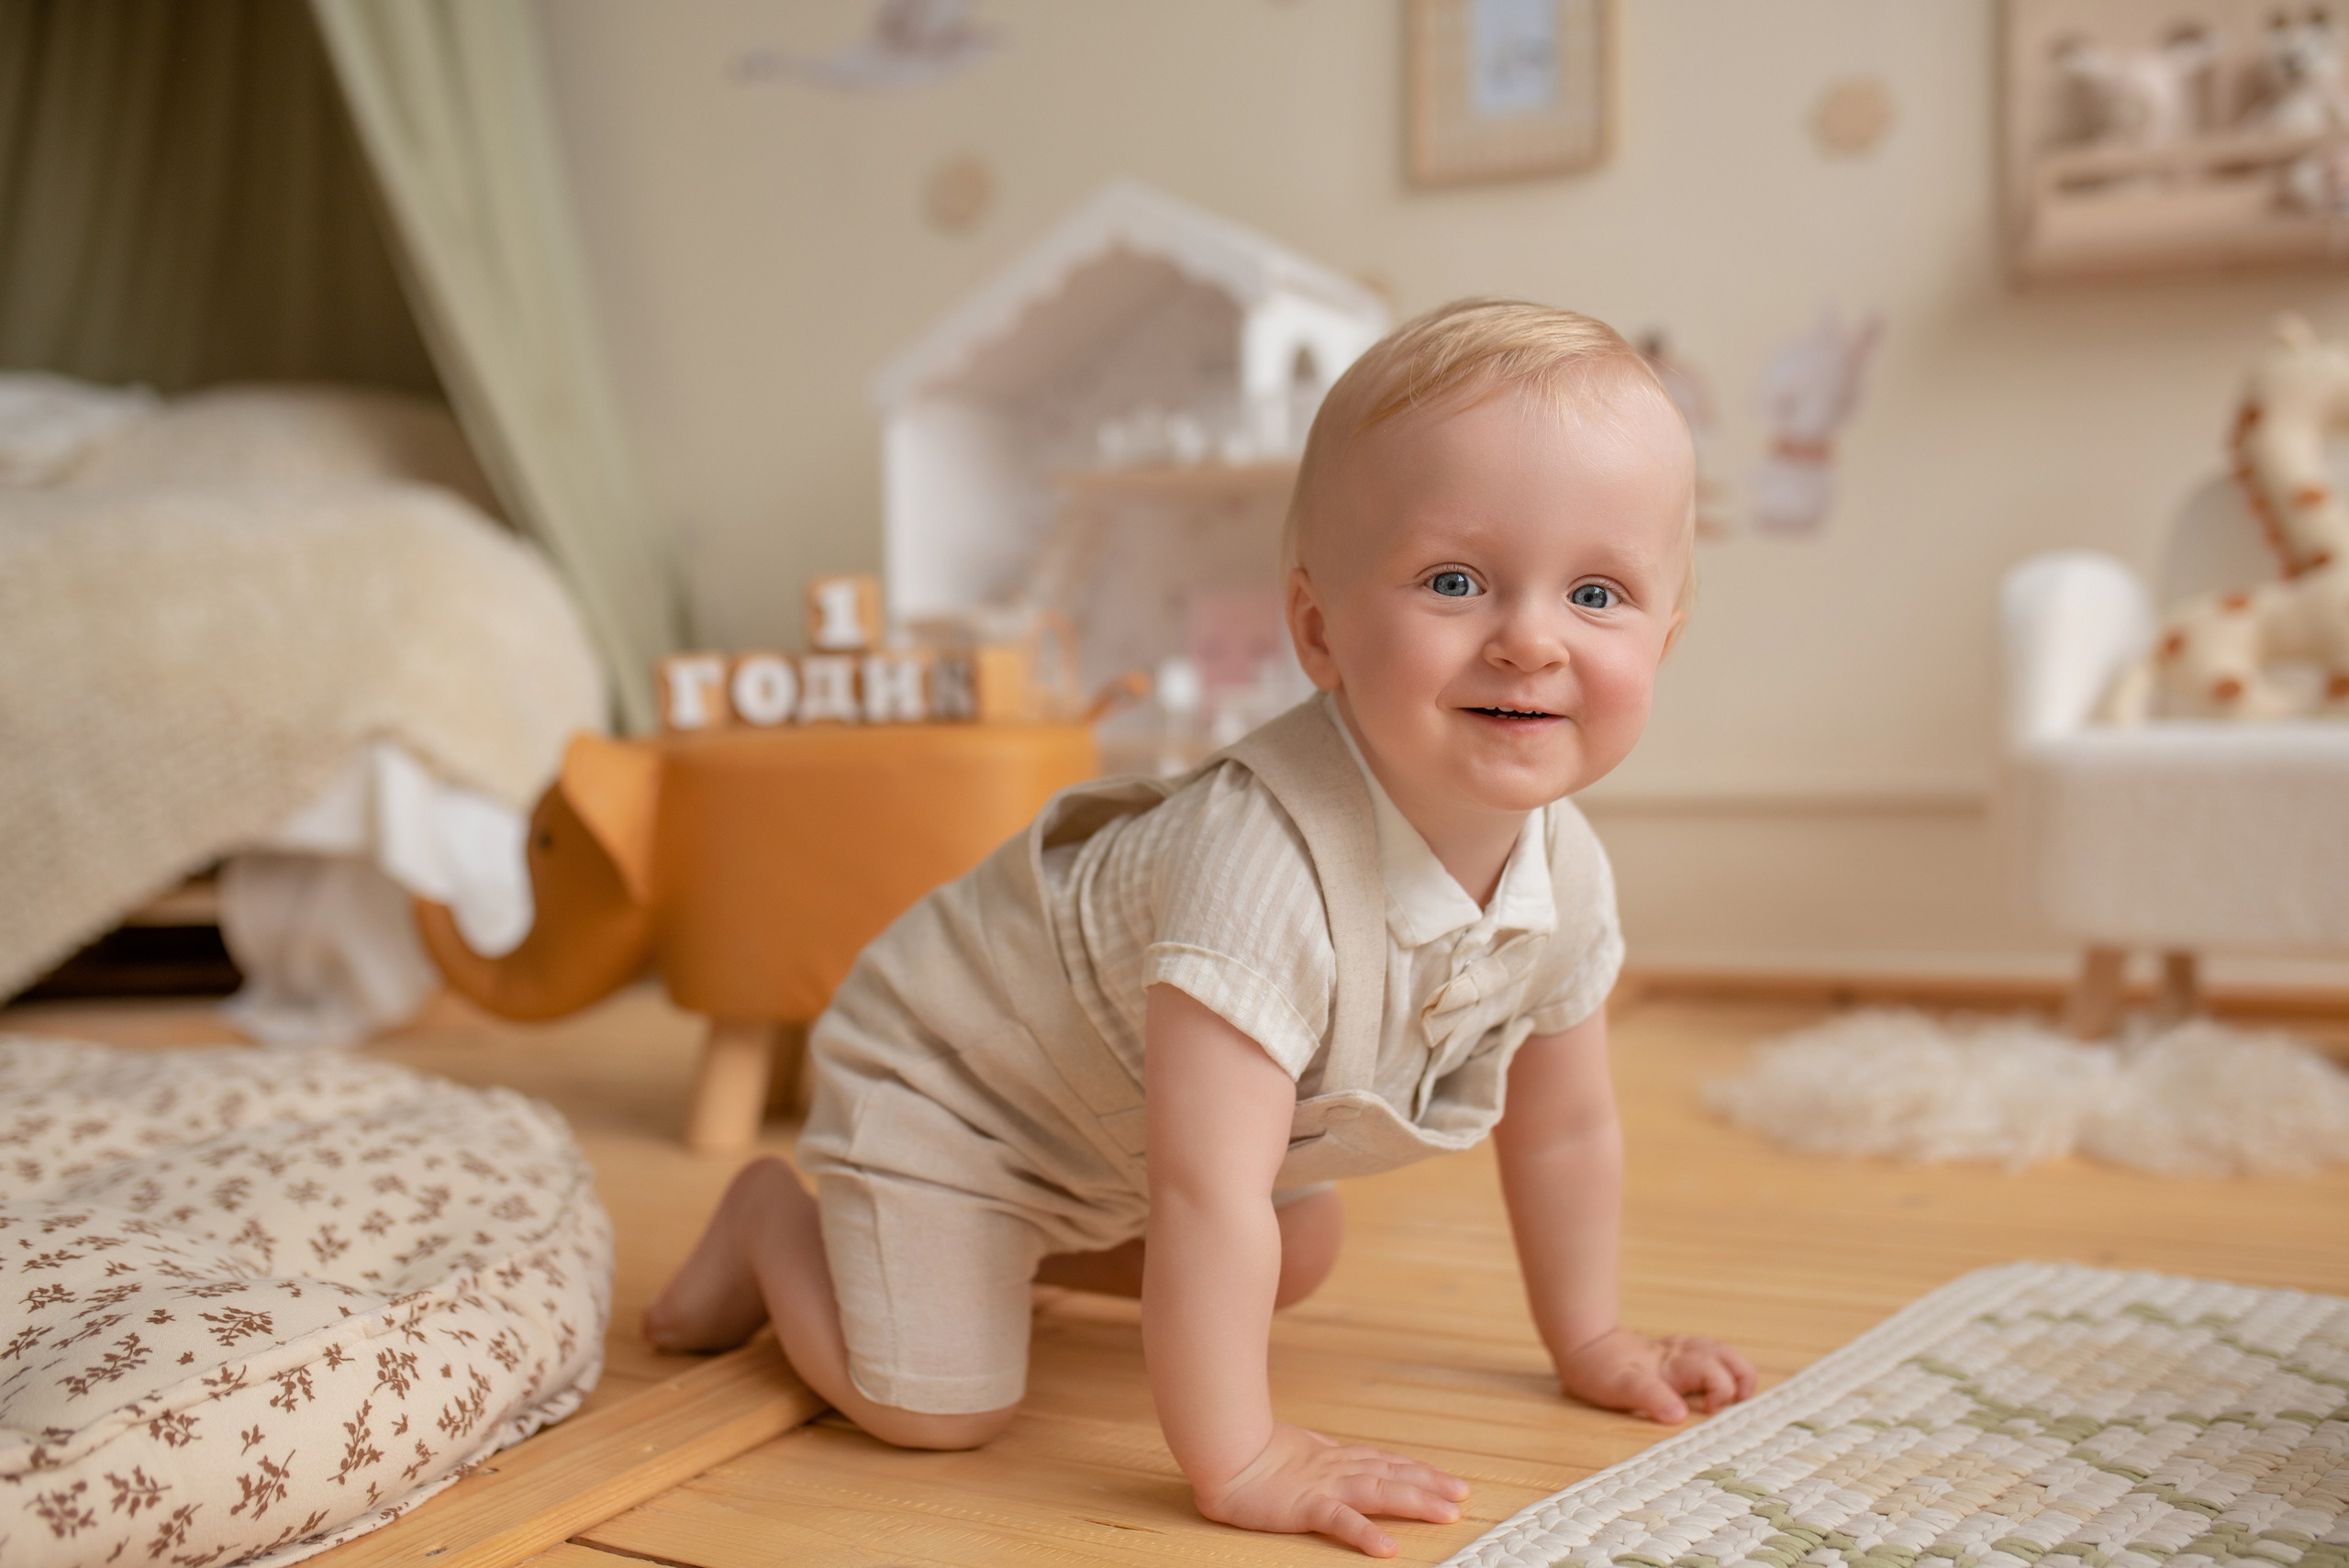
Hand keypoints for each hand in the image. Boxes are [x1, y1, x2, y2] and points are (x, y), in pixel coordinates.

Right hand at [1193, 1421, 1469, 1557]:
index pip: (1387, 1463)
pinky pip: (1340, 1521)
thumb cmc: (1249, 1452)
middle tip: (1463, 1495)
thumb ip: (1320, 1455)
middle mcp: (1336, 1468)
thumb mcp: (1296, 1451)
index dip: (1419, 1471)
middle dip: (1431, 1485)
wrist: (1222, 1449)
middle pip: (1393, 1475)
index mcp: (1333, 1457)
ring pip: (1379, 1492)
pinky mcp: (1305, 1506)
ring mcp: (1323, 1486)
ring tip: (1445, 1513)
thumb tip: (1338, 1452)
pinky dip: (1366, 1533)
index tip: (1448, 1480)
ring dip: (1415, 1501)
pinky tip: (1387, 1547)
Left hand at [1558, 1326, 1756, 1422]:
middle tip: (1744, 1399)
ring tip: (1744, 1392)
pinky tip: (1722, 1379)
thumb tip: (1679, 1415)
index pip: (1712, 1371)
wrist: (1582, 1345)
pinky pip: (1705, 1352)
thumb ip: (1650, 1398)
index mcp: (1672, 1364)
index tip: (1714, 1410)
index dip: (1721, 1390)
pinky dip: (1720, 1364)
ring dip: (1735, 1368)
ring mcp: (1676, 1352)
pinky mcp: (1671, 1354)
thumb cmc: (1599, 1370)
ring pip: (1717, 1351)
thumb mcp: (1620, 1388)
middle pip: (1723, 1356)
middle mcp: (1679, 1355)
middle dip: (1741, 1375)